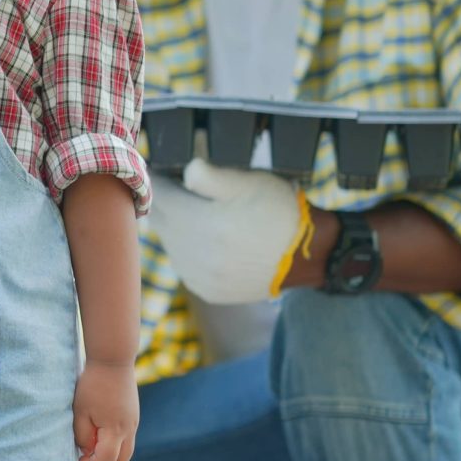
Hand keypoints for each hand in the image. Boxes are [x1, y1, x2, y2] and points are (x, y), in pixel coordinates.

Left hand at [73, 358, 137, 460]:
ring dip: (110, 447)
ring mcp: (134, 421)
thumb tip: (87, 450)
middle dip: (105, 460)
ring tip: (94, 430)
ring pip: (126, 447)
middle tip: (88, 447)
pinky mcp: (134, 414)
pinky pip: (127, 435)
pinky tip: (101, 421)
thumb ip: (83, 435)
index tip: (80, 457)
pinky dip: (115, 436)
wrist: (113, 359)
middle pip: (122, 460)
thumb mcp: (80, 411)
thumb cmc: (93, 385)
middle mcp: (130, 429)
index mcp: (116, 430)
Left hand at [143, 160, 310, 305]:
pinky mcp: (207, 291)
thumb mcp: (249, 181)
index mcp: (205, 223)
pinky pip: (183, 265)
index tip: (154, 169)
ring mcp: (200, 277)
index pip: (161, 197)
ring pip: (170, 244)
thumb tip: (183, 173)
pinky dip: (186, 250)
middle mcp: (197, 255)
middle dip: (165, 202)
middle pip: (161, 221)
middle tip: (173, 187)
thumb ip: (209, 175)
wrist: (306, 255)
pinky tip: (204, 239)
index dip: (156, 180)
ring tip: (193, 212)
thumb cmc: (279, 211)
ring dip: (175, 227)